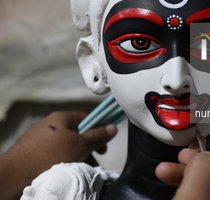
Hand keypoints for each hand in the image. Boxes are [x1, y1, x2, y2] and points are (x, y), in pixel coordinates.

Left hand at [0, 111, 116, 199]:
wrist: (16, 172)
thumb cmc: (51, 155)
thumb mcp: (80, 145)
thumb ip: (98, 136)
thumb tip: (114, 127)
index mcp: (62, 117)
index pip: (87, 118)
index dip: (98, 129)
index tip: (104, 144)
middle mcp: (50, 124)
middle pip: (77, 133)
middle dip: (88, 147)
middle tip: (96, 160)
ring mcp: (39, 137)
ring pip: (66, 144)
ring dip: (77, 155)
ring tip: (82, 168)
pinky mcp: (32, 150)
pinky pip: (53, 152)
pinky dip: (63, 160)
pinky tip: (66, 169)